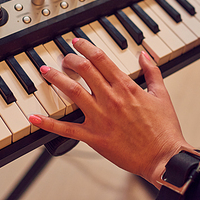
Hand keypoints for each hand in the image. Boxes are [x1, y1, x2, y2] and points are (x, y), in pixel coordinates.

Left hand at [29, 39, 190, 186]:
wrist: (163, 157)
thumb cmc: (164, 129)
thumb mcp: (162, 94)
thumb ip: (152, 71)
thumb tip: (143, 53)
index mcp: (126, 87)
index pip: (100, 59)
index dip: (86, 47)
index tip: (77, 42)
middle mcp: (110, 98)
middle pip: (83, 70)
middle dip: (69, 59)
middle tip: (62, 56)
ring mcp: (100, 117)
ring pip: (72, 92)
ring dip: (56, 79)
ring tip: (45, 71)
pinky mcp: (94, 137)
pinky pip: (67, 129)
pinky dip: (49, 123)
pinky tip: (35, 117)